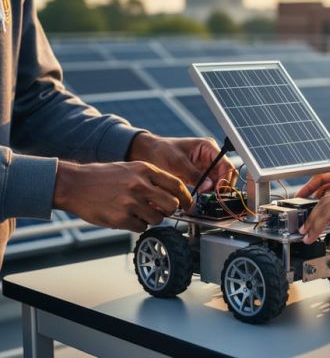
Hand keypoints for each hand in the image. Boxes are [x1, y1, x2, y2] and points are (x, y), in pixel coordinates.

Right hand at [54, 161, 190, 231]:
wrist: (74, 184)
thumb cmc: (104, 177)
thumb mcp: (131, 168)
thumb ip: (152, 180)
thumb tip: (173, 197)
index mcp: (145, 170)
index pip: (177, 185)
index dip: (186, 197)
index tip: (188, 204)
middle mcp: (140, 185)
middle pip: (172, 205)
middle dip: (170, 210)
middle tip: (161, 210)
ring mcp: (130, 202)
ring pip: (158, 219)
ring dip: (151, 218)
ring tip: (137, 211)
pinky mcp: (121, 218)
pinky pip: (141, 227)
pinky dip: (137, 225)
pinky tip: (126, 216)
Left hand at [128, 133, 235, 192]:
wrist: (147, 154)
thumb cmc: (161, 151)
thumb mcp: (177, 162)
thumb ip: (194, 174)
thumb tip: (209, 187)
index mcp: (208, 147)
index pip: (226, 164)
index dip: (225, 179)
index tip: (219, 192)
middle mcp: (210, 156)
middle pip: (226, 174)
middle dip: (222, 187)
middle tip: (214, 199)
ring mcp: (206, 166)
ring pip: (219, 182)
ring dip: (215, 191)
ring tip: (207, 200)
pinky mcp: (200, 175)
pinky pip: (210, 186)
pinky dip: (208, 193)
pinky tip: (202, 199)